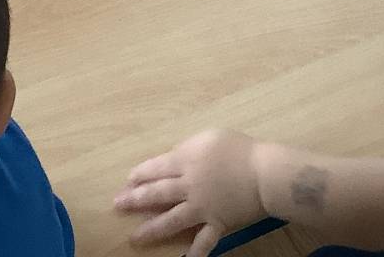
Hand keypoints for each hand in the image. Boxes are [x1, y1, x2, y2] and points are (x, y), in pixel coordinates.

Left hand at [115, 129, 267, 256]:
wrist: (265, 173)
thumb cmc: (239, 150)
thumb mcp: (209, 138)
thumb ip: (188, 149)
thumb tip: (173, 159)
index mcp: (186, 161)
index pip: (156, 168)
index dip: (140, 174)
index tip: (128, 181)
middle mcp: (189, 186)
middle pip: (157, 194)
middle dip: (135, 200)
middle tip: (118, 205)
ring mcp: (202, 208)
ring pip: (171, 220)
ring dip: (152, 229)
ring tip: (135, 237)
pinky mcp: (217, 223)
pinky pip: (204, 241)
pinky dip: (195, 254)